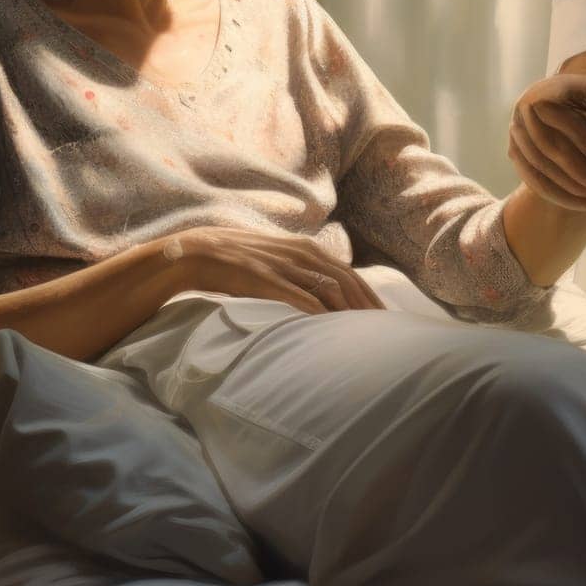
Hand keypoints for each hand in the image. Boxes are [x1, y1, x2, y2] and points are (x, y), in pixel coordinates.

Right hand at [174, 227, 386, 312]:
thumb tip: (322, 292)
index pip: (350, 274)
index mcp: (308, 249)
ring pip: (330, 290)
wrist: (201, 252)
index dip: (369, 296)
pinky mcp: (268, 280)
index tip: (383, 317)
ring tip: (364, 336)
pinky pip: (301, 298)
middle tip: (383, 332)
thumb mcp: (278, 258)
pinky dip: (320, 314)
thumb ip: (301, 270)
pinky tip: (331, 330)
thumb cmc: (241, 259)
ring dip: (350, 313)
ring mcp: (286, 266)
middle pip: (347, 283)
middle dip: (367, 308)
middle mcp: (302, 254)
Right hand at [509, 72, 585, 211]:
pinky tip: (583, 204)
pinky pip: (532, 177)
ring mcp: (517, 131)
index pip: (552, 116)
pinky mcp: (519, 151)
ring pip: (536, 167)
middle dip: (575, 174)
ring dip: (566, 189)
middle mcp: (524, 109)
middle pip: (543, 148)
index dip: (577, 137)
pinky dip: (556, 194)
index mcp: (546, 90)